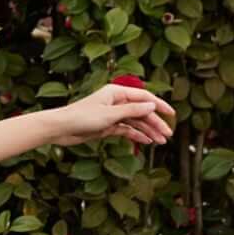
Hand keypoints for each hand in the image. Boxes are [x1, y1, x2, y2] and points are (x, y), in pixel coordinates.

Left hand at [52, 83, 175, 148]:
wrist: (60, 129)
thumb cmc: (82, 117)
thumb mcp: (110, 114)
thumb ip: (132, 111)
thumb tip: (152, 107)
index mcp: (117, 93)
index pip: (144, 97)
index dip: (159, 105)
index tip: (172, 114)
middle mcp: (116, 102)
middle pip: (141, 112)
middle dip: (155, 123)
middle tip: (168, 134)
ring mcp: (112, 115)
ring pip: (135, 122)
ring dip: (148, 131)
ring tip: (161, 141)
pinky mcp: (107, 126)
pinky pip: (126, 130)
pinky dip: (136, 135)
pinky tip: (147, 141)